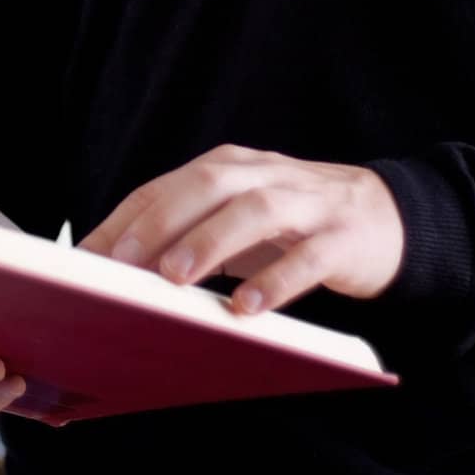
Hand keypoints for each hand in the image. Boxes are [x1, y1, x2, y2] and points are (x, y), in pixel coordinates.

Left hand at [77, 144, 404, 317]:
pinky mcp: (340, 239)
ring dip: (211, 241)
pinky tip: (249, 306)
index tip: (90, 256)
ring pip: (254, 211)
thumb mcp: (236, 219)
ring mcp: (305, 204)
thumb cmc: (293, 221)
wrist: (384, 216)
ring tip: (176, 278)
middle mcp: (262, 175)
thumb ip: (189, 234)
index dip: (128, 219)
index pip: (167, 185)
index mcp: (229, 167)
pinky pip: (308, 257)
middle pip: (207, 184)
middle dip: (161, 221)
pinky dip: (276, 280)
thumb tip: (124, 270)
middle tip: (125, 263)